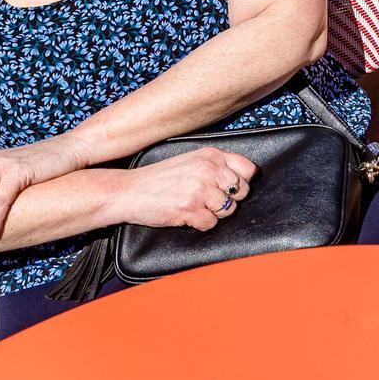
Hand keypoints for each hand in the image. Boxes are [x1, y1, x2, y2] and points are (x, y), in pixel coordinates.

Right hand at [115, 147, 257, 231]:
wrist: (130, 191)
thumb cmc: (159, 178)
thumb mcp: (191, 160)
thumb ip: (215, 165)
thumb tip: (242, 177)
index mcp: (211, 155)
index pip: (248, 169)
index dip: (243, 182)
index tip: (232, 188)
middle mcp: (208, 170)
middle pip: (242, 192)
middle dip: (229, 200)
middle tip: (209, 200)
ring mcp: (200, 189)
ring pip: (228, 209)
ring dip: (214, 213)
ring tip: (196, 206)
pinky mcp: (190, 208)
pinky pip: (211, 223)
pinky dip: (201, 223)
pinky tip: (188, 215)